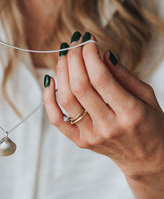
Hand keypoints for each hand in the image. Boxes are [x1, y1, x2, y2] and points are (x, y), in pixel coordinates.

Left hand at [43, 32, 163, 179]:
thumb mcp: (147, 96)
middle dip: (74, 59)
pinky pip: (56, 119)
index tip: (88, 40)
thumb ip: (124, 76)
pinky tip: (50, 80)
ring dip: (62, 72)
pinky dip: (48, 99)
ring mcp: (91, 136)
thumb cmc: (149, 123)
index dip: (90, 55)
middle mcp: (108, 126)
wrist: (145, 157)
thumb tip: (101, 54)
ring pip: (67, 99)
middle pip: (80, 87)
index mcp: (130, 113)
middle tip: (74, 44)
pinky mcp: (79, 141)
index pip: (101, 79)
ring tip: (64, 56)